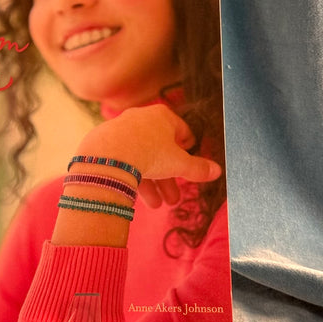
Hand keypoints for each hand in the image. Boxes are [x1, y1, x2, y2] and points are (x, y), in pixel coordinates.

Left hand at [77, 104, 221, 207]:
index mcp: (162, 116)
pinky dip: (132, 177)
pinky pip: (124, 160)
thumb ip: (198, 168)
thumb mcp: (179, 163)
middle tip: (173, 199)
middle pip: (160, 150)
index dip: (187, 149)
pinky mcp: (105, 142)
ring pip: (142, 158)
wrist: (108, 154)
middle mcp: (141, 118)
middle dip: (169, 178)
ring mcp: (121, 129)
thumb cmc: (149, 153)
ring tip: (157, 205)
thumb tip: (217, 171)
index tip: (188, 164)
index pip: (181, 131)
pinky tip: (136, 197)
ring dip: (152, 183)